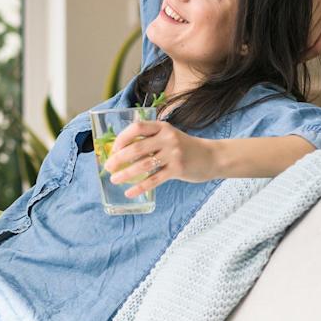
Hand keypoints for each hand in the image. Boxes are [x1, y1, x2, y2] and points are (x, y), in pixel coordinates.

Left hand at [104, 120, 218, 196]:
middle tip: (108, 167)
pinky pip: (154, 180)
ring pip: (143, 165)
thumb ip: (150, 140)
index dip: (122, 137)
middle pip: (137, 148)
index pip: (137, 127)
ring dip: (126, 174)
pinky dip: (139, 187)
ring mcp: (173, 154)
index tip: (113, 149)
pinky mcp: (178, 169)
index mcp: (162, 127)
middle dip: (119, 158)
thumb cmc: (185, 148)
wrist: (212, 157)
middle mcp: (168, 138)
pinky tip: (129, 193)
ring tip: (115, 179)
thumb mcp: (169, 137)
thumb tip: (122, 152)